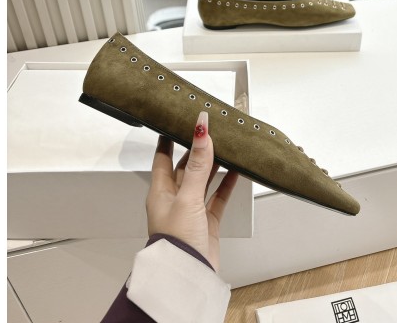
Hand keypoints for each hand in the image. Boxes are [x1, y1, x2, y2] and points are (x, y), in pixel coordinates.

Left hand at [146, 111, 238, 271]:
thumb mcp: (187, 197)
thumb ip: (198, 165)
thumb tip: (201, 133)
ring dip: (213, 165)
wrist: (187, 276)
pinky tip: (236, 171)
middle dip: (196, 150)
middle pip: (184, 167)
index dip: (169, 139)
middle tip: (208, 131)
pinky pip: (217, 197)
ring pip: (203, 181)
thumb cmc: (175, 240)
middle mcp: (174, 199)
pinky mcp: (206, 222)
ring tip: (224, 146)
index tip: (175, 121)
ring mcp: (191, 211)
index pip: (162, 157)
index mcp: (160, 191)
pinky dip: (226, 184)